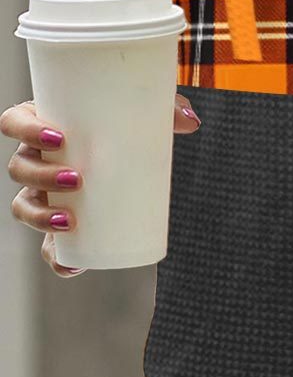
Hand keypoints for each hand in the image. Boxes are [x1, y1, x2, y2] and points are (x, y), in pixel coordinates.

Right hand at [3, 93, 201, 277]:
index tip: (58, 138)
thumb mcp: (144, 112)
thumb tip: (192, 122)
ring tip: (70, 220)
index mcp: (44, 123)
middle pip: (19, 168)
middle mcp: (34, 158)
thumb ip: (167, 110)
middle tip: (78, 178)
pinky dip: (57, 257)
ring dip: (40, 216)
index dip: (26, 130)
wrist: (130, 152)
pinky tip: (72, 265)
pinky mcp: (58, 220)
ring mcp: (41, 192)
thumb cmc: (126, 124)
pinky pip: (48, 245)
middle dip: (41, 176)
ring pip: (24, 206)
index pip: (14, 122)